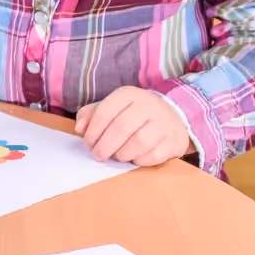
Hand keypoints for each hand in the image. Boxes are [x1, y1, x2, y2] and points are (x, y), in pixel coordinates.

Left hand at [75, 86, 193, 166]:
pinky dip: (138, 160)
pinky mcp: (174, 141)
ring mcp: (164, 123)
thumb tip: (80, 128)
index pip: (105, 111)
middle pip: (121, 128)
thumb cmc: (134, 114)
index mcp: (129, 94)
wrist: (173, 117)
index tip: (88, 144)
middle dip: (104, 146)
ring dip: (121, 154)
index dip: (93, 131)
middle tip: (98, 155)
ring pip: (138, 143)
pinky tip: (133, 158)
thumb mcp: (112, 107)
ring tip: (116, 156)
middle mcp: (149, 105)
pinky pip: (152, 156)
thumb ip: (91, 114)